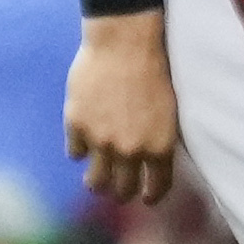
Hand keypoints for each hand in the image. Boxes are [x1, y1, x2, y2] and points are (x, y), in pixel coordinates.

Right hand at [64, 15, 179, 207]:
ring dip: (96, 184)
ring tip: (95, 183)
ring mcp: (101, 140)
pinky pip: (75, 152)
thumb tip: (149, 162)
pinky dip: (79, 150)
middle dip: (121, 193)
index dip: (151, 196)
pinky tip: (81, 146)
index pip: (156, 187)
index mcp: (159, 147)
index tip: (145, 199)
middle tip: (118, 192)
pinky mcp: (77, 125)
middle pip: (123, 189)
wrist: (125, 44)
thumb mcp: (167, 112)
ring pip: (95, 180)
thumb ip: (158, 141)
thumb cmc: (153, 71)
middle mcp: (130, 150)